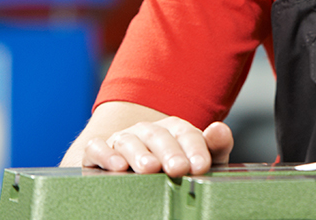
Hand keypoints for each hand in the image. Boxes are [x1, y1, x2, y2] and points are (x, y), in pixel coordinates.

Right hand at [82, 117, 232, 176]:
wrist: (133, 186)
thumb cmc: (171, 175)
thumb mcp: (196, 164)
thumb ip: (213, 148)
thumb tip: (219, 129)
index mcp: (174, 131)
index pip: (186, 134)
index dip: (195, 149)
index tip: (202, 166)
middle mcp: (147, 132)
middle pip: (159, 136)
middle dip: (170, 152)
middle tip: (178, 169)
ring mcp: (122, 140)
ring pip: (129, 140)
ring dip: (139, 154)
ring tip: (149, 169)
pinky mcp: (97, 153)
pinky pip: (97, 148)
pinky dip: (105, 155)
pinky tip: (118, 167)